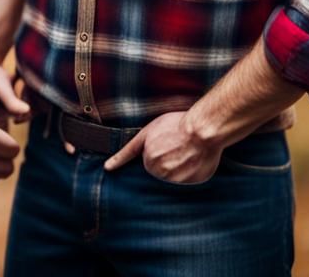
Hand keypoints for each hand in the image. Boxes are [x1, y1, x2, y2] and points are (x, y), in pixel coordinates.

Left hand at [103, 111, 220, 183]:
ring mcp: (167, 176)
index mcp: (145, 147)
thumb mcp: (156, 126)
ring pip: (169, 174)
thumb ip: (147, 141)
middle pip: (155, 164)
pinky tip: (194, 159)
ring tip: (186, 150)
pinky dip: (189, 172)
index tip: (108, 168)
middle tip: (175, 145)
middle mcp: (153, 164)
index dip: (117, 161)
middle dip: (162, 158)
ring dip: (176, 167)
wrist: (200, 132)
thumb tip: (145, 153)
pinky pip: (184, 179)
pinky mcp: (183, 183)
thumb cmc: (181, 124)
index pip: (128, 154)